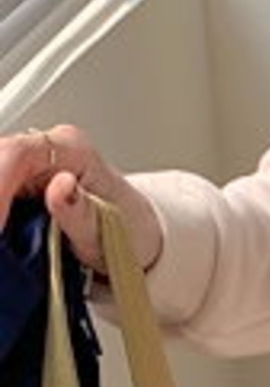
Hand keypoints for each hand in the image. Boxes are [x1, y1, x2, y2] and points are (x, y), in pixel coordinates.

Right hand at [0, 125, 161, 270]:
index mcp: (73, 150)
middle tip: (1, 236)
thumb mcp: (107, 229)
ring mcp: (33, 163)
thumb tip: (61, 186)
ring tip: (4, 237)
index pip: (18, 154)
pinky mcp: (22, 180)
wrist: (139, 234)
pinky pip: (1, 186)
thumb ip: (79, 210)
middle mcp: (50, 148)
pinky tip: (4, 230)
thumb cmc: (129, 228)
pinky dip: (0, 205)